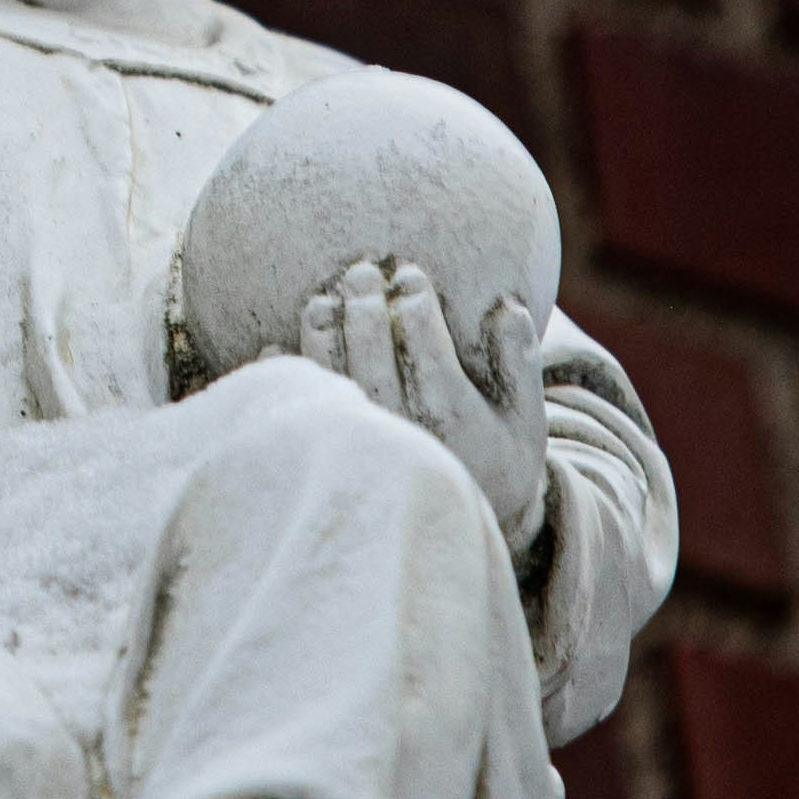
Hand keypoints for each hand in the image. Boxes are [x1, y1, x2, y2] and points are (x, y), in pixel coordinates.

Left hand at [299, 258, 549, 556]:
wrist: (461, 528)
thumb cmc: (496, 466)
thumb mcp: (523, 422)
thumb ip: (517, 364)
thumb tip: (507, 305)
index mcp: (451, 417)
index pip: (426, 347)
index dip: (415, 303)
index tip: (409, 274)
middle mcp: (402, 430)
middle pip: (372, 357)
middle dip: (365, 306)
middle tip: (361, 270)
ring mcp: (362, 444)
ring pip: (332, 377)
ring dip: (321, 334)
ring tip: (321, 300)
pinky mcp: (331, 458)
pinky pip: (301, 413)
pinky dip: (284, 379)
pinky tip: (275, 345)